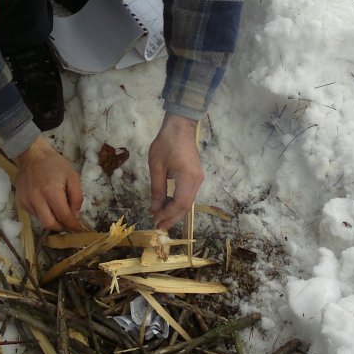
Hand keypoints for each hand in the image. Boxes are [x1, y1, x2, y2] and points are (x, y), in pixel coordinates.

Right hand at [15, 136, 83, 231]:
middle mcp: (37, 199)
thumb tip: (75, 216)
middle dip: (61, 227)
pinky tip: (45, 201)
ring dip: (52, 219)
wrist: (31, 155)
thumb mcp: (72, 177)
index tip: (79, 229)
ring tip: (56, 207)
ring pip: (41, 220)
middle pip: (50, 224)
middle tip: (68, 223)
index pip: (63, 216)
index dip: (73, 225)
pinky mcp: (20, 202)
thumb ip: (77, 198)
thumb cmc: (54, 164)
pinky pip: (34, 214)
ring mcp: (26, 201)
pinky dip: (42, 212)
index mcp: (52, 192)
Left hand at [148, 114, 202, 230]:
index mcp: (188, 178)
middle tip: (159, 227)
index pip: (180, 204)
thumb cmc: (166, 144)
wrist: (180, 127)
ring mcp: (198, 179)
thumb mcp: (156, 167)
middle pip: (186, 206)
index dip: (168, 214)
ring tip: (161, 218)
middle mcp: (197, 181)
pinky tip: (167, 205)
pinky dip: (178, 202)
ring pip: (188, 201)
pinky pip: (188, 194)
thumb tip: (155, 208)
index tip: (155, 220)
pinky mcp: (195, 176)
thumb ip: (157, 189)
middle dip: (172, 217)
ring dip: (175, 211)